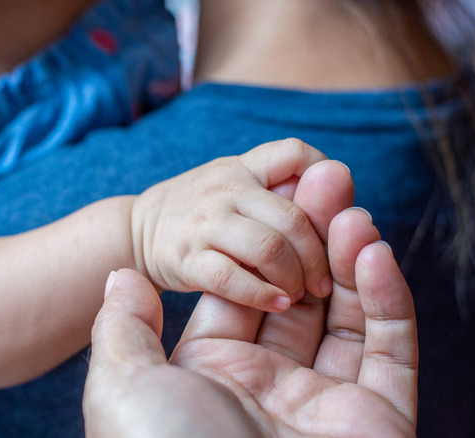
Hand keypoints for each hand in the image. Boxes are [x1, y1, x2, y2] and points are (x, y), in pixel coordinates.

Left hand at [83, 208, 417, 436]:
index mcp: (213, 375)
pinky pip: (388, 349)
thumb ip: (123, 329)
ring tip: (349, 203)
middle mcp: (269, 387)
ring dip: (349, 256)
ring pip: (346, 316)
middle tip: (325, 180)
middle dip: (310, 237)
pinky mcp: (376, 418)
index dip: (257, 246)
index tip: (274, 196)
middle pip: (297, 296)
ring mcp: (324, 402)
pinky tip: (371, 250)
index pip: (244, 294)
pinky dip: (385, 297)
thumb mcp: (123, 385)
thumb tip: (117, 276)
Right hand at [131, 139, 352, 311]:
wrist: (137, 229)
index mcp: (242, 167)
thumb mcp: (233, 182)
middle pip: (293, 217)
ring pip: (269, 249)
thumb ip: (277, 188)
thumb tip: (337, 204)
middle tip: (324, 281)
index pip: (294, 154)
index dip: (324, 179)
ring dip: (294, 278)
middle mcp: (226, 189)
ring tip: (299, 294)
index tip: (332, 219)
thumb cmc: (201, 210)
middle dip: (319, 255)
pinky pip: (232, 279)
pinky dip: (261, 295)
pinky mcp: (187, 259)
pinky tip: (276, 304)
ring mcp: (205, 223)